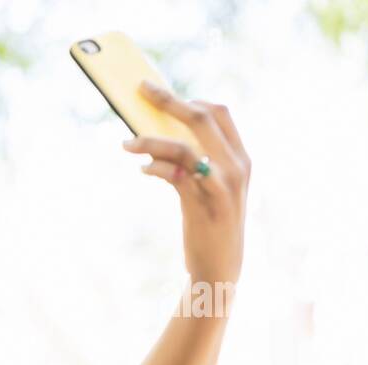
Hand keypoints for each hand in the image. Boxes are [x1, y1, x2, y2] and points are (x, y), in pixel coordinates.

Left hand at [121, 79, 251, 285]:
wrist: (219, 271)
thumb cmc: (209, 227)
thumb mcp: (211, 191)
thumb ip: (197, 164)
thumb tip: (158, 142)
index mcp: (242, 159)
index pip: (221, 113)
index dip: (191, 98)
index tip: (165, 94)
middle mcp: (236, 167)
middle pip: (203, 117)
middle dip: (169, 99)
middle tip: (141, 89)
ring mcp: (222, 185)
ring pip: (184, 146)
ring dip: (150, 140)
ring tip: (125, 143)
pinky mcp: (203, 204)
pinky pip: (175, 175)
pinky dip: (155, 167)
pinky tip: (142, 169)